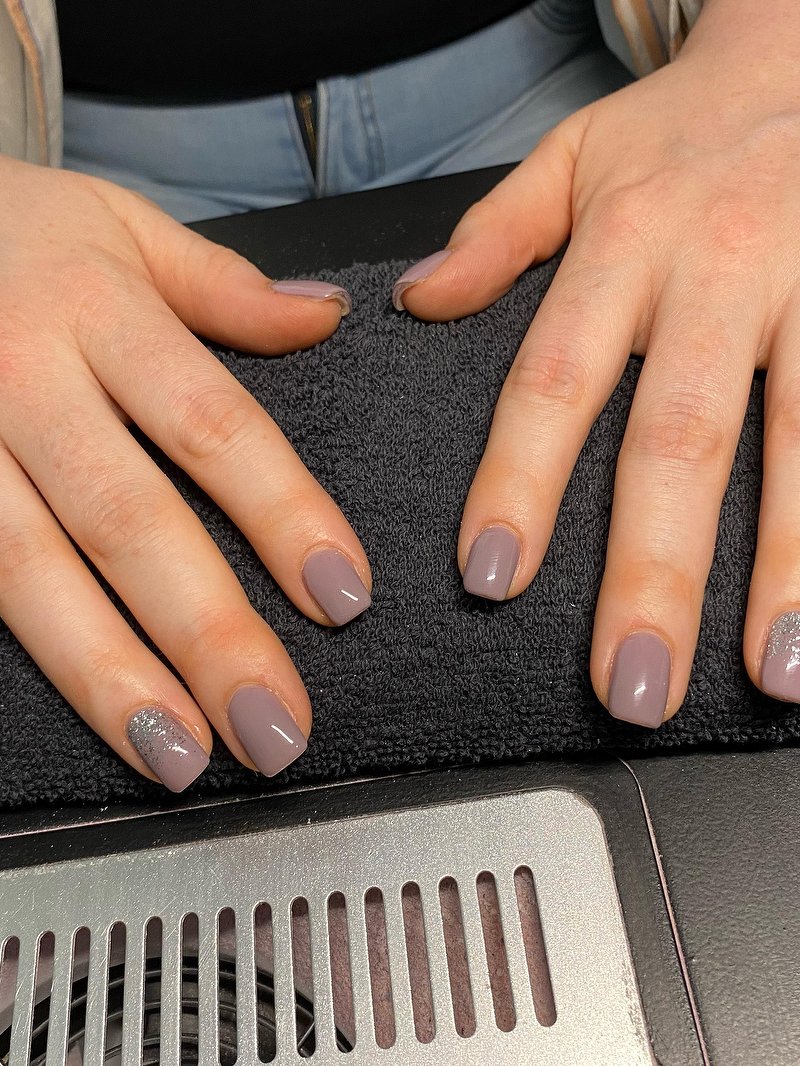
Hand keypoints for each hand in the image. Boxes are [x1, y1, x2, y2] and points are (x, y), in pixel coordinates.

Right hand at [0, 156, 370, 789]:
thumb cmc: (4, 229)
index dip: (281, 514)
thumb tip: (326, 317)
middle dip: (207, 631)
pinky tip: (76, 718)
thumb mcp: (116, 225)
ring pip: (28, 570)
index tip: (344, 597)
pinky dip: (21, 653)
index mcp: (94, 307)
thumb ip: (222, 285)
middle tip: (277, 727)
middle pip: (127, 518)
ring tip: (183, 757)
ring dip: (109, 674)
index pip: (211, 424)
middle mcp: (18, 378)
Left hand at [393, 0, 799, 726]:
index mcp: (628, 242)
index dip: (521, 482)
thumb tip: (418, 299)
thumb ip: (496, 231)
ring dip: (789, 569)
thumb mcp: (574, 154)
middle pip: (682, 437)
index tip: (492, 579)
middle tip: (631, 684)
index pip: (557, 377)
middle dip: (657, 572)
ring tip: (772, 674)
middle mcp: (724, 274)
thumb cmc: (686, 128)